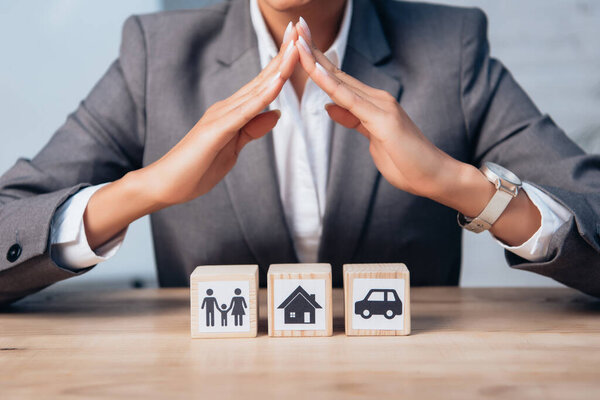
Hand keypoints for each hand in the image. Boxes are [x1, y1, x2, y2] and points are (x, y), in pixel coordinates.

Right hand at [142, 36, 298, 205]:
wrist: (166, 185)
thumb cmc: (196, 169)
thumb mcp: (233, 148)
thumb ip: (252, 130)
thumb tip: (276, 114)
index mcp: (232, 112)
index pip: (262, 85)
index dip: (282, 64)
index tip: (299, 44)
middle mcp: (226, 107)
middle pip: (262, 78)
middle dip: (283, 54)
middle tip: (300, 28)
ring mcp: (220, 116)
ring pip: (256, 89)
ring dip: (278, 67)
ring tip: (296, 45)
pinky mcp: (215, 130)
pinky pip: (245, 111)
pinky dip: (263, 95)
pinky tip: (278, 81)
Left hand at [294, 23, 460, 198]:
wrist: (434, 176)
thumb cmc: (406, 161)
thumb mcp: (372, 138)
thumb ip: (353, 120)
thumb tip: (329, 106)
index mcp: (372, 103)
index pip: (338, 78)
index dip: (318, 60)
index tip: (299, 42)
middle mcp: (377, 98)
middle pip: (337, 72)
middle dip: (314, 49)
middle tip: (296, 26)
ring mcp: (381, 106)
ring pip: (340, 81)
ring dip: (317, 60)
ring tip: (298, 40)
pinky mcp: (383, 120)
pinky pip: (350, 100)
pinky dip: (331, 84)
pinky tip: (317, 70)